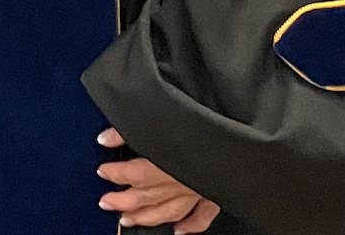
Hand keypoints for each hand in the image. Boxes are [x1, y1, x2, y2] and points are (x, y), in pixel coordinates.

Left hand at [97, 129, 219, 230]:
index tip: (103, 171)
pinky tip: (179, 231)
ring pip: (168, 211)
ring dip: (147, 217)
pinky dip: (190, 226)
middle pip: (147, 197)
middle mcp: (179, 181)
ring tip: (130, 220)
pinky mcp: (216, 194)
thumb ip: (129, 129)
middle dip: (124, 202)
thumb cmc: (203, 124)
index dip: (115, 173)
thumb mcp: (159, 120)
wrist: (242, 136)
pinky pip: (202, 217)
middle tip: (107, 203)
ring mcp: (198, 190)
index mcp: (164, 163)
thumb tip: (107, 137)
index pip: (133, 174)